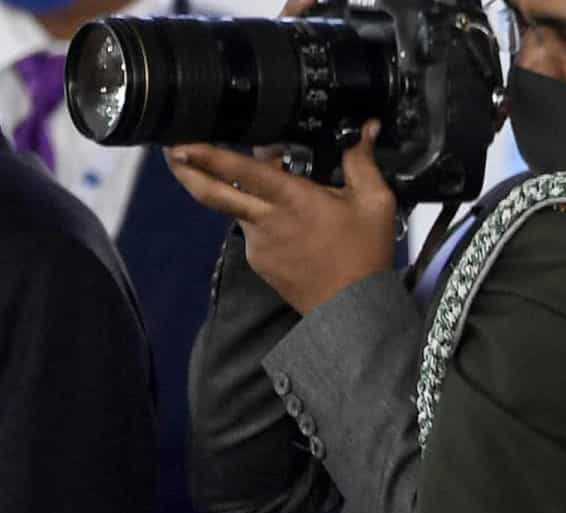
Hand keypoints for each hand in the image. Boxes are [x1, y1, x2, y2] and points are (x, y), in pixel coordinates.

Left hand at [165, 120, 396, 315]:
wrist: (354, 309)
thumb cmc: (365, 255)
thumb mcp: (374, 203)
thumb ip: (361, 161)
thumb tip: (364, 129)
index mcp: (291, 199)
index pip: (239, 171)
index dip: (207, 154)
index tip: (180, 141)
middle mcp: (265, 220)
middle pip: (212, 193)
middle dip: (185, 170)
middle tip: (170, 151)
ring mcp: (258, 245)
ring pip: (240, 209)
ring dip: (243, 195)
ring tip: (271, 187)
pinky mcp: (261, 263)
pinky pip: (255, 232)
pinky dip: (264, 220)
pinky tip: (291, 225)